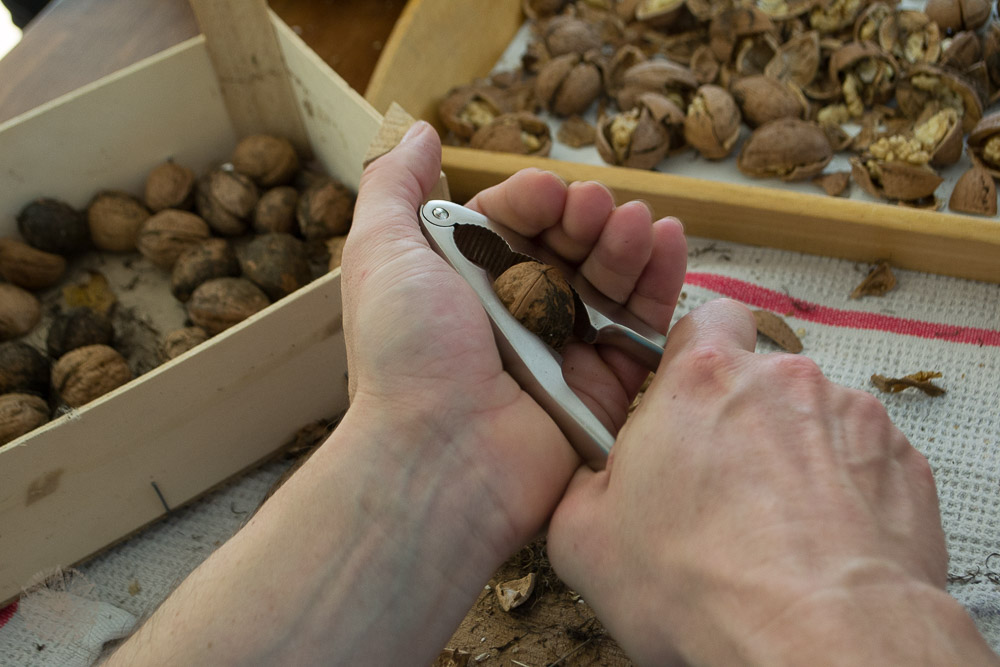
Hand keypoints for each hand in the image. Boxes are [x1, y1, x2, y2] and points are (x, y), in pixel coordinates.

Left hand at [342, 121, 686, 555]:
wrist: (440, 456)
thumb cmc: (406, 352)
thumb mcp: (380, 252)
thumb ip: (394, 186)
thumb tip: (417, 130)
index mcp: (467, 282)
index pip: (514, 221)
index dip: (535, 198)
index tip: (547, 193)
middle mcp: (516, 313)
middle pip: (569, 245)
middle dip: (588, 216)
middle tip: (595, 212)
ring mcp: (563, 348)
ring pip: (610, 278)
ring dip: (626, 240)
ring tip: (633, 226)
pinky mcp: (605, 384)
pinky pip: (643, 326)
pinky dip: (661, 281)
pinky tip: (667, 242)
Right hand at [547, 299, 990, 664]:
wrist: (818, 641)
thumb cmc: (700, 586)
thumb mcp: (583, 539)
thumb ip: (580, 482)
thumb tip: (591, 479)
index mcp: (700, 379)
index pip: (705, 319)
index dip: (695, 358)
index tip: (686, 402)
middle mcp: (782, 380)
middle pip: (760, 377)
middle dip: (743, 418)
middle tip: (722, 486)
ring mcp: (851, 416)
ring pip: (813, 418)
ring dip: (795, 455)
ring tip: (778, 527)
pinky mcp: (902, 462)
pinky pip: (863, 459)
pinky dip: (845, 488)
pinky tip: (822, 540)